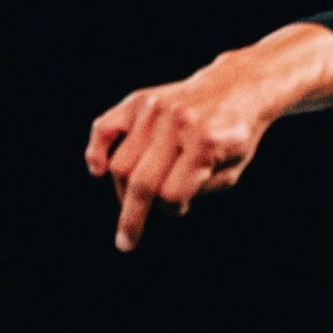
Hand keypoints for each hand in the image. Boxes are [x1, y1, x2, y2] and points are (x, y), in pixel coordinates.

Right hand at [84, 23, 332, 250]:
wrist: (235, 89)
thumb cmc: (234, 138)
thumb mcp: (232, 170)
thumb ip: (198, 189)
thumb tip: (159, 204)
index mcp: (205, 146)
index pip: (171, 194)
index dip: (172, 208)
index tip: (178, 207)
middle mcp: (177, 125)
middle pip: (141, 183)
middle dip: (132, 219)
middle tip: (126, 242)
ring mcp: (154, 110)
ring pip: (120, 164)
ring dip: (124, 189)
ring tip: (136, 195)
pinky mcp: (139, 100)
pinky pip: (104, 128)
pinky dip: (96, 151)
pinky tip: (98, 169)